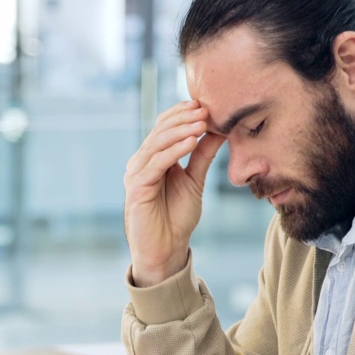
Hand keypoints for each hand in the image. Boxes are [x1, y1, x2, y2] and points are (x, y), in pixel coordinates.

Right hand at [124, 101, 226, 285]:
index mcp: (152, 158)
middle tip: (205, 109)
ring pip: (157, 143)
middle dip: (183, 118)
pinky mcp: (137, 187)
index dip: (181, 113)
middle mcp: (141, 162)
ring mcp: (136, 174)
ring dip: (181, 130)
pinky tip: (191, 142)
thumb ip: (202, 155)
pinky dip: (174, 150)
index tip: (204, 104)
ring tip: (202, 122)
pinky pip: (156, 163)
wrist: (166, 250)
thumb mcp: (194, 180)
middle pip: (160, 131)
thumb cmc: (176, 217)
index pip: (164, 127)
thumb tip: (218, 130)